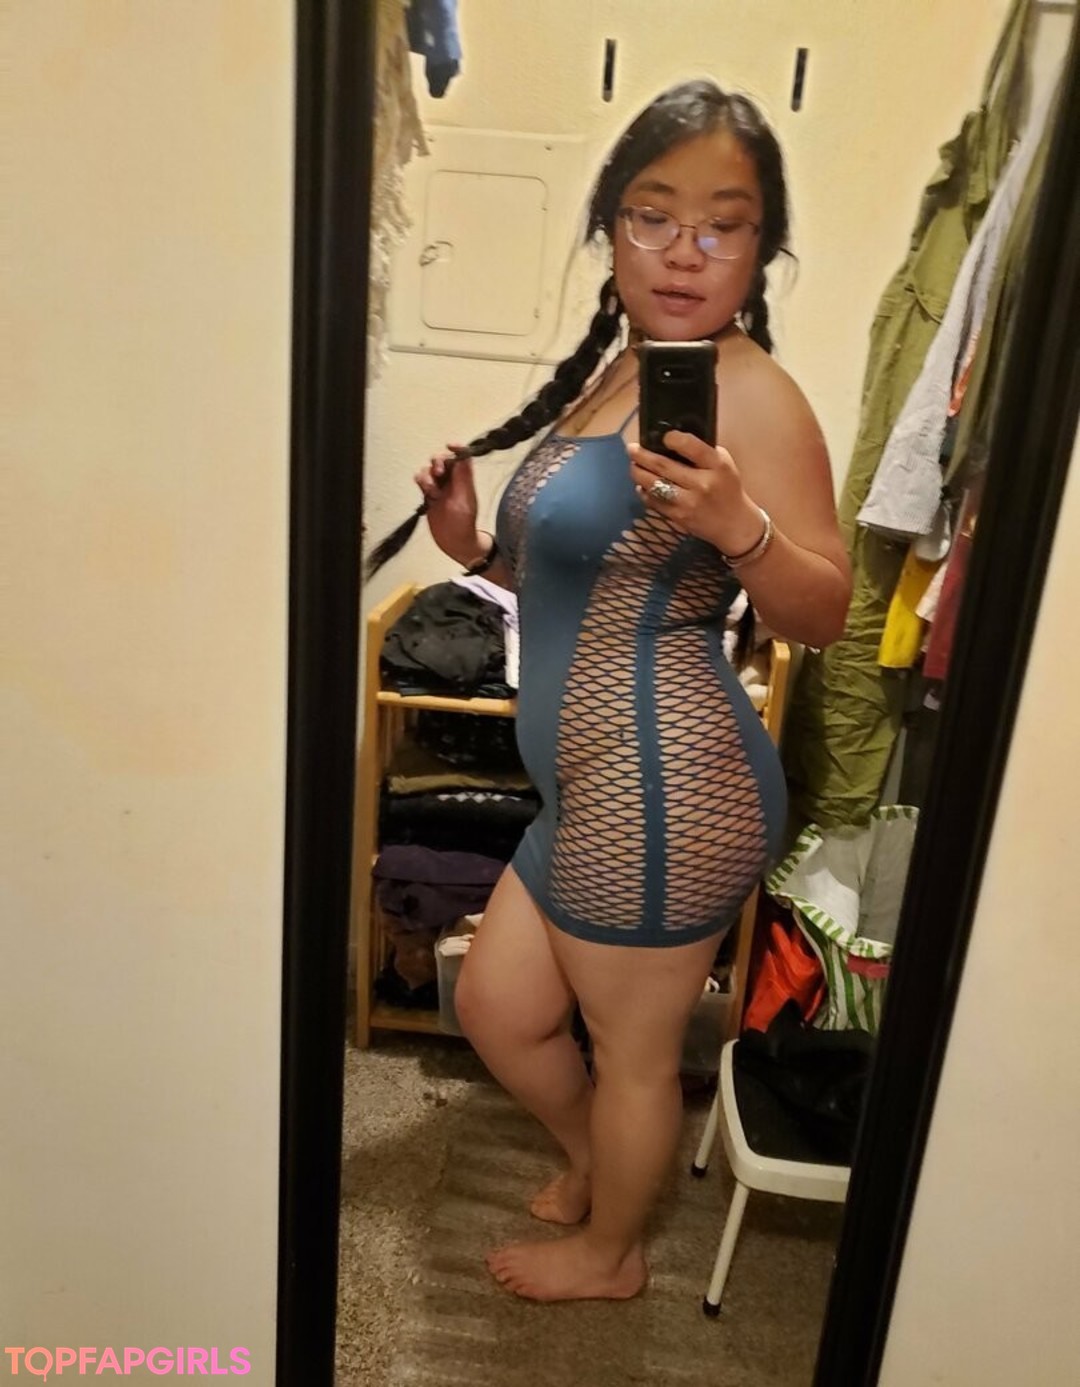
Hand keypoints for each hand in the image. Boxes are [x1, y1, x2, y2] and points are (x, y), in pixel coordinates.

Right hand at [414, 446, 484, 564]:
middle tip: (438, 474)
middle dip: (437, 463)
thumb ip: (463, 476)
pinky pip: (421, 480)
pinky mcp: (428, 494)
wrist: (453, 541)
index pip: (460, 456)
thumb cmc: (464, 522)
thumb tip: (463, 454)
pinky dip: (420, 481)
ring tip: (433, 493)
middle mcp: (452, 480)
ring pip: (429, 470)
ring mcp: (439, 487)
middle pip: (442, 459)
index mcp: (464, 478)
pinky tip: (426, 494)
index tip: (449, 445)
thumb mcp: (465, 498)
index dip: (456, 448)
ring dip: (428, 477)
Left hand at [628, 431, 764, 554]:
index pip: (692, 447)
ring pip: (654, 485)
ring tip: (633, 465)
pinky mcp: (678, 517)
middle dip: (642, 455)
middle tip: (631, 449)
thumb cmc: (727, 488)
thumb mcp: (724, 464)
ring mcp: (688, 503)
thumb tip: (672, 440)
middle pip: (664, 466)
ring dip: (638, 473)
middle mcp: (701, 484)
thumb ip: (703, 452)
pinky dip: (644, 492)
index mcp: (716, 466)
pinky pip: (654, 502)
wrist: (734, 524)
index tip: (662, 436)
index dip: (673, 439)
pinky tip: (641, 485)